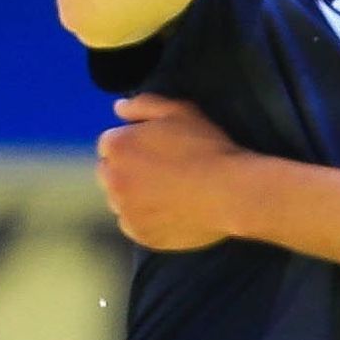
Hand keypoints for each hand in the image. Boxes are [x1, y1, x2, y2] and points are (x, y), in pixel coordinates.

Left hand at [95, 95, 249, 251]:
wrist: (230, 193)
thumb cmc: (206, 147)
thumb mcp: (177, 111)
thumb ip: (143, 104)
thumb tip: (119, 108)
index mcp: (117, 146)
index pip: (110, 143)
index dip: (133, 143)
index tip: (156, 149)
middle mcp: (112, 180)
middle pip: (109, 173)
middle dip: (127, 170)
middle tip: (162, 171)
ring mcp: (124, 211)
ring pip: (120, 201)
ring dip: (134, 195)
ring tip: (167, 192)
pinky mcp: (139, 235)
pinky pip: (134, 225)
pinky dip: (145, 219)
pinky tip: (170, 210)